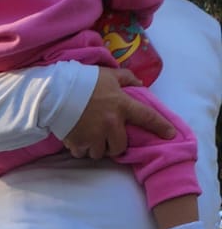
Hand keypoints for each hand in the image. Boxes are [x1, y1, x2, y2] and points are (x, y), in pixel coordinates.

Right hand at [61, 68, 176, 159]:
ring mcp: (94, 136)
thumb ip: (127, 79)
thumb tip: (140, 84)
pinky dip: (81, 148)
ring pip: (100, 153)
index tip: (170, 135)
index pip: (147, 117)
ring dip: (97, 147)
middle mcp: (111, 124)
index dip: (160, 127)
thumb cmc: (85, 82)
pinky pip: (82, 153)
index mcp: (122, 106)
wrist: (57, 92)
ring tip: (90, 138)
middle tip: (107, 138)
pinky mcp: (78, 143)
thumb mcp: (109, 75)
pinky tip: (77, 138)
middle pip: (119, 147)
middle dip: (114, 145)